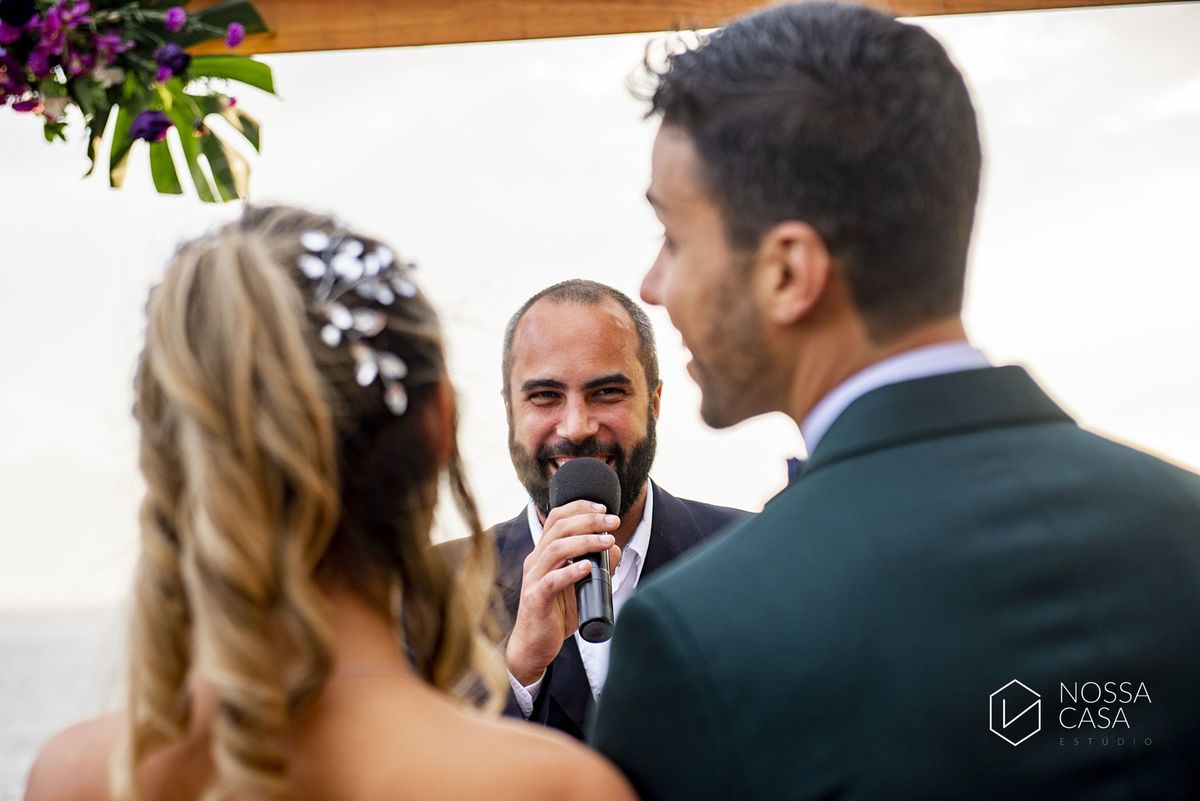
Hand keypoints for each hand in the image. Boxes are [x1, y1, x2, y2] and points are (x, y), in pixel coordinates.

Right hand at [506, 500, 621, 685]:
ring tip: (607, 541)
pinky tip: (588, 567)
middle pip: (558, 528)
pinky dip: (571, 572)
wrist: (534, 646)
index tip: (604, 508)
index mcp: (544, 553)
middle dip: (588, 520)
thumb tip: (616, 549)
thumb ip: (597, 567)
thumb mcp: (580, 586)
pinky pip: (551, 581)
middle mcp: (536, 561)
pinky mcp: (535, 599)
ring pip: (555, 549)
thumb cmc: (556, 614)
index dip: (579, 507)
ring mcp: (533, 579)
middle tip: (613, 522)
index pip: (556, 518)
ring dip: (584, 541)